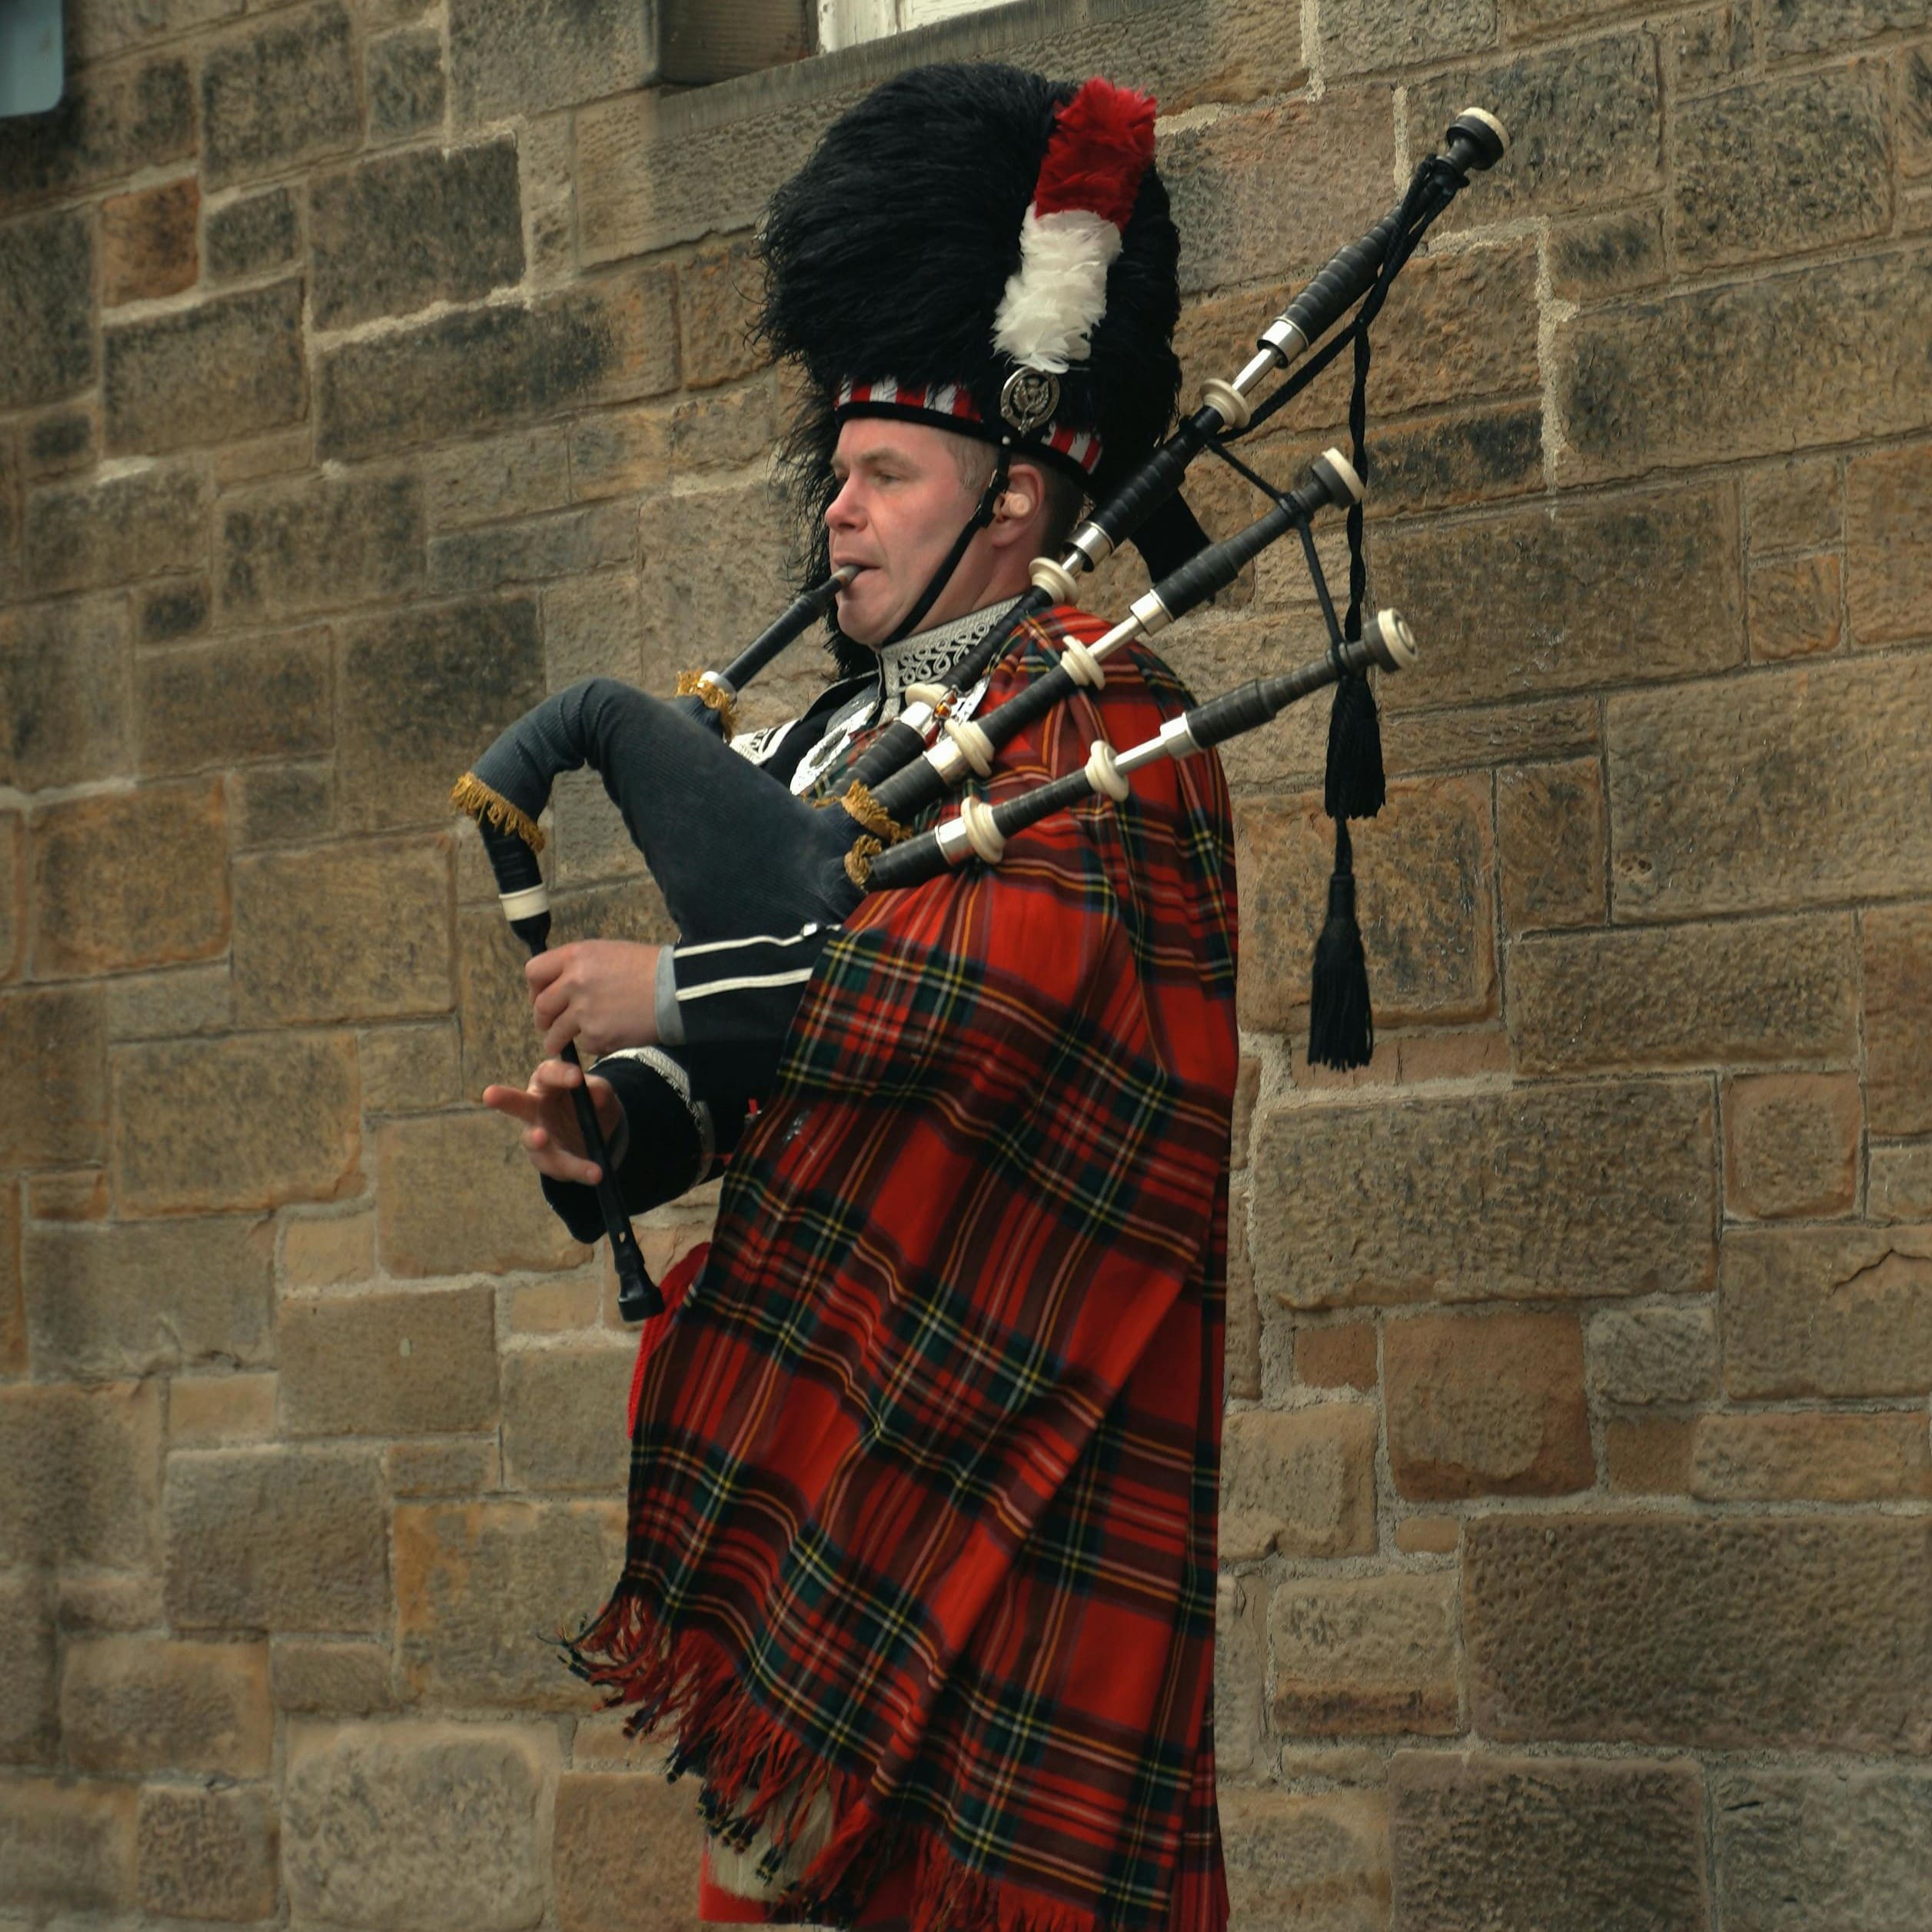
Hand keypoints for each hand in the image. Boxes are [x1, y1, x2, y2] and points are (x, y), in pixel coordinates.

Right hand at [482, 1058, 623, 1185]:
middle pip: (517, 1103)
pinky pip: (558, 1165)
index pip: (549, 1073)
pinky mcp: (546, 1160)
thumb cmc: (593, 1102)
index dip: (560, 1074)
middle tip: (489, 1094)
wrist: (600, 1132)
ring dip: (536, 1140)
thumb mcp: (602, 1093)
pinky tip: (594, 1173)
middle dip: (504, 1099)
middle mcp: (534, 1108)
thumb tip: (597, 1095)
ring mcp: (536, 1135)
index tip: (577, 1077)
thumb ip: (600, 1090)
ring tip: (541, 1137)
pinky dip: (577, 1169)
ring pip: (532, 1140)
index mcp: (548, 1083)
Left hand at [526, 939, 660, 1056]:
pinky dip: (592, 1044)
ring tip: (565, 1044)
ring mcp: (584, 1009)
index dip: (535, 988)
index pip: (534, 972)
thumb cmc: (649, 969)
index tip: (540, 998)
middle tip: (548, 1026)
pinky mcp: (596, 1034)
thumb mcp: (609, 953)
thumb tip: (560, 983)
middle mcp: (574, 981)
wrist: (677, 989)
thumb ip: (580, 966)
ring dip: (558, 1040)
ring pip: (556, 1032)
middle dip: (542, 1020)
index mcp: (577, 955)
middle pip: (541, 1006)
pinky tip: (608, 1035)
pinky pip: (583, 1044)